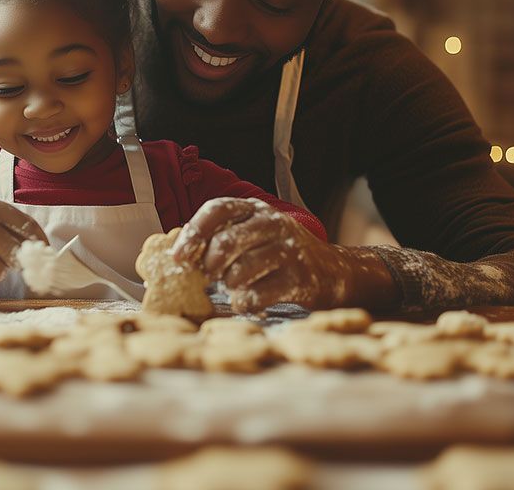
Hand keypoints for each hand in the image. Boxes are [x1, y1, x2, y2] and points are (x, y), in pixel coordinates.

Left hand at [172, 197, 353, 312]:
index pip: (217, 209)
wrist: (333, 271)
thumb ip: (224, 236)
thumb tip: (181, 256)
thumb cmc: (282, 254)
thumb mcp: (256, 234)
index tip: (179, 257)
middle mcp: (274, 224)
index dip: (194, 233)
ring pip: (239, 272)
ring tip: (238, 286)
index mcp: (257, 209)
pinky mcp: (299, 279)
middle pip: (226, 242)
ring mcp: (289, 251)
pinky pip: (254, 296)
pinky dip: (244, 303)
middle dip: (211, 265)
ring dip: (230, 286)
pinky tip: (250, 300)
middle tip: (211, 276)